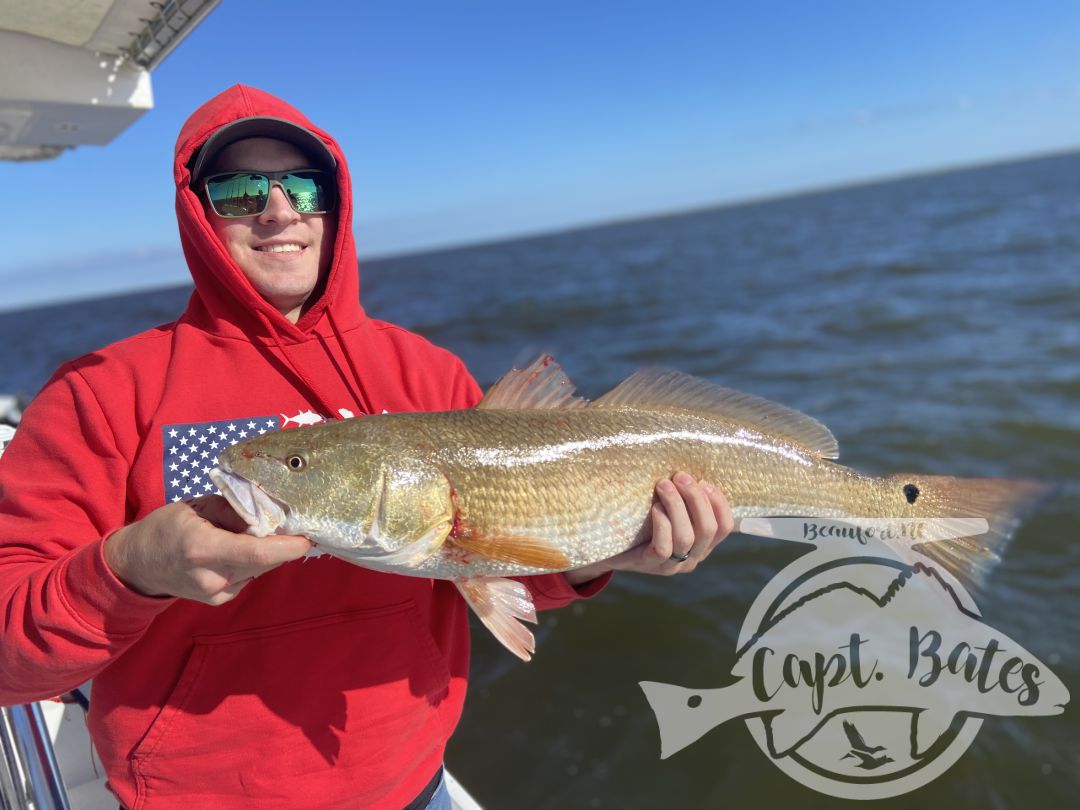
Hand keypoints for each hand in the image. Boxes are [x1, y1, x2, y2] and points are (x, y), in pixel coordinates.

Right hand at [103, 495, 311, 604]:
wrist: (136, 567)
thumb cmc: (165, 528)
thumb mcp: (197, 507)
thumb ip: (235, 509)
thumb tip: (269, 512)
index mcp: (203, 549)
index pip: (258, 553)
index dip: (288, 547)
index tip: (308, 537)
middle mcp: (213, 578)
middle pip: (265, 561)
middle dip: (282, 543)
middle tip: (289, 523)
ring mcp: (217, 594)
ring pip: (259, 569)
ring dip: (267, 551)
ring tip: (253, 533)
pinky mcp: (220, 600)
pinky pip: (249, 575)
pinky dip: (252, 561)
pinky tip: (237, 549)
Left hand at [564, 473, 733, 584]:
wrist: (609, 549)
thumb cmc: (642, 524)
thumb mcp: (669, 512)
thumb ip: (684, 499)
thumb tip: (689, 469)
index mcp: (703, 544)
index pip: (725, 527)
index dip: (719, 503)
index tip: (704, 481)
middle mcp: (693, 557)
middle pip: (708, 529)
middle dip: (696, 498)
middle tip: (680, 476)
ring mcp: (672, 565)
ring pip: (687, 537)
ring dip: (677, 505)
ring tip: (663, 485)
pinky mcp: (651, 565)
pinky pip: (663, 547)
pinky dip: (662, 524)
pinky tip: (655, 508)